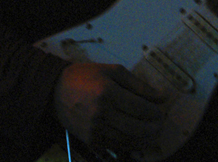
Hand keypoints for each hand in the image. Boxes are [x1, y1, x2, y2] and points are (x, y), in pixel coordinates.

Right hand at [53, 63, 168, 151]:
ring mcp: (95, 129)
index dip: (155, 112)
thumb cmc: (86, 76)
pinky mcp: (91, 140)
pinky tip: (138, 139)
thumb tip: (162, 96)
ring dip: (146, 140)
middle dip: (154, 128)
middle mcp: (101, 113)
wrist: (55, 90)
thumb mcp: (113, 72)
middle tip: (160, 124)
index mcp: (108, 92)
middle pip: (137, 127)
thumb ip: (139, 84)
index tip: (161, 110)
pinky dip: (131, 145)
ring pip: (129, 141)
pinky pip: (116, 146)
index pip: (141, 108)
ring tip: (153, 133)